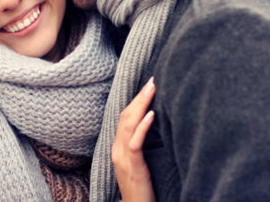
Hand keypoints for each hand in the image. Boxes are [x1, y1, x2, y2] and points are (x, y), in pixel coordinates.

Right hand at [112, 77, 155, 201]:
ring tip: (152, 89)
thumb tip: (152, 125)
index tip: (147, 86)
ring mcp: (123, 158)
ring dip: (141, 105)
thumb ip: (140, 145)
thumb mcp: (139, 163)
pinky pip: (135, 143)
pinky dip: (143, 126)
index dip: (135, 101)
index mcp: (118, 148)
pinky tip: (151, 115)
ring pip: (128, 125)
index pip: (124, 118)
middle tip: (152, 80)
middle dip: (139, 97)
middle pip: (125, 117)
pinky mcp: (133, 166)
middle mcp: (117, 150)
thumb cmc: (141, 189)